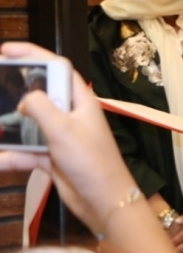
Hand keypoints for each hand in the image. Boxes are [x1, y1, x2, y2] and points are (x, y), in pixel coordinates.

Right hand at [0, 42, 134, 233]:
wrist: (103, 201)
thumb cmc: (90, 161)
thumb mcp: (63, 129)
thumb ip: (40, 107)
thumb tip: (24, 98)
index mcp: (80, 101)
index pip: (57, 68)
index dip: (33, 55)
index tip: (5, 50)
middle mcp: (71, 115)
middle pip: (39, 94)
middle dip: (14, 90)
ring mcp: (60, 137)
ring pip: (28, 124)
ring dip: (8, 127)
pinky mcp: (52, 158)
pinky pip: (25, 152)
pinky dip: (11, 156)